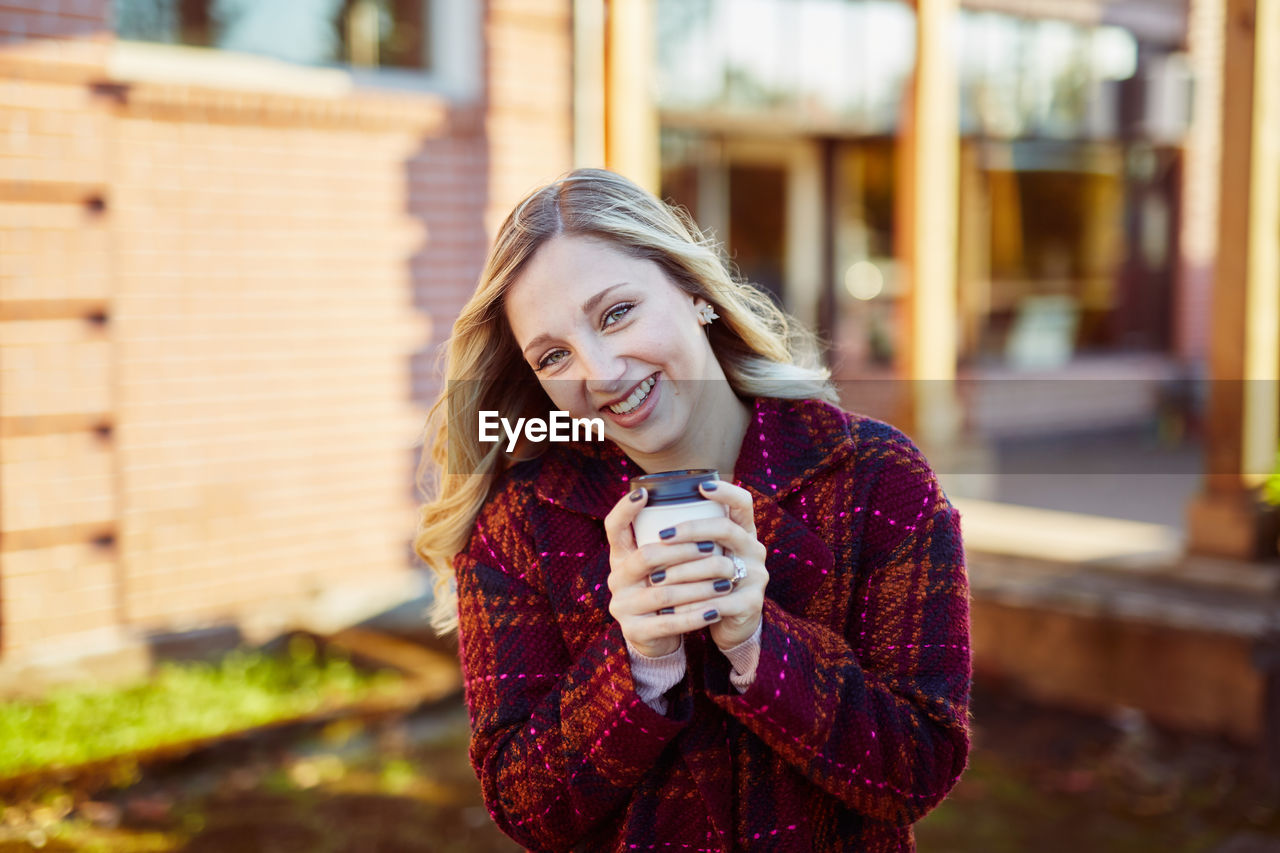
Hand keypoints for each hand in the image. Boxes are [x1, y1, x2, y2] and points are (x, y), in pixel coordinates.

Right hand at [603, 486, 734, 657]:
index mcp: (620, 557)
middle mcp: (616, 578)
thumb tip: (704, 497)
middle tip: (714, 547)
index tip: (645, 493)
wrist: (652, 636)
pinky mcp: (634, 632)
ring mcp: (622, 606)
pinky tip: (717, 610)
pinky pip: (669, 623)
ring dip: (699, 585)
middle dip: (684, 550)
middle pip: (647, 556)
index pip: (613, 527)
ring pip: (664, 592)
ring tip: (726, 579)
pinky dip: (696, 616)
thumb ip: (669, 540)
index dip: (625, 508)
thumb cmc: (663, 589)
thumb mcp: (658, 565)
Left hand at [652, 480, 765, 649]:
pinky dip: (691, 605)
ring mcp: (756, 576)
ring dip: (683, 572)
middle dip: (692, 529)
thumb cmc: (708, 581)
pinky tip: (669, 610)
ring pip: (719, 566)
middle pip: (726, 529)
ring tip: (655, 578)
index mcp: (743, 532)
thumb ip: (689, 535)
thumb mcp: (705, 555)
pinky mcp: (751, 603)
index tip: (700, 486)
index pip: (743, 503)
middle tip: (662, 535)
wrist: (730, 623)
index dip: (725, 491)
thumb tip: (644, 504)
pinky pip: (718, 602)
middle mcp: (754, 549)